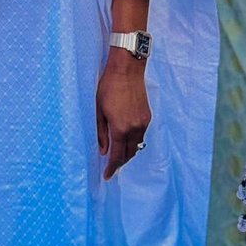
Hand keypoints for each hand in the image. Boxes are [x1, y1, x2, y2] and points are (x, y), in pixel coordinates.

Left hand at [95, 52, 151, 180]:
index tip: (107, 176)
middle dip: (120, 162)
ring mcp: (143, 123)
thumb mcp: (98, 110)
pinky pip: (141, 136)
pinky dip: (133, 141)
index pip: (117, 156)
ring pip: (137, 146)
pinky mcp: (147, 117)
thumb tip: (104, 151)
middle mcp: (135, 129)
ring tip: (118, 154)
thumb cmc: (108, 87)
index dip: (112, 168)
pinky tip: (126, 138)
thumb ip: (101, 133)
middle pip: (129, 154)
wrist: (127, 70)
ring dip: (128, 152)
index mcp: (121, 128)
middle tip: (111, 166)